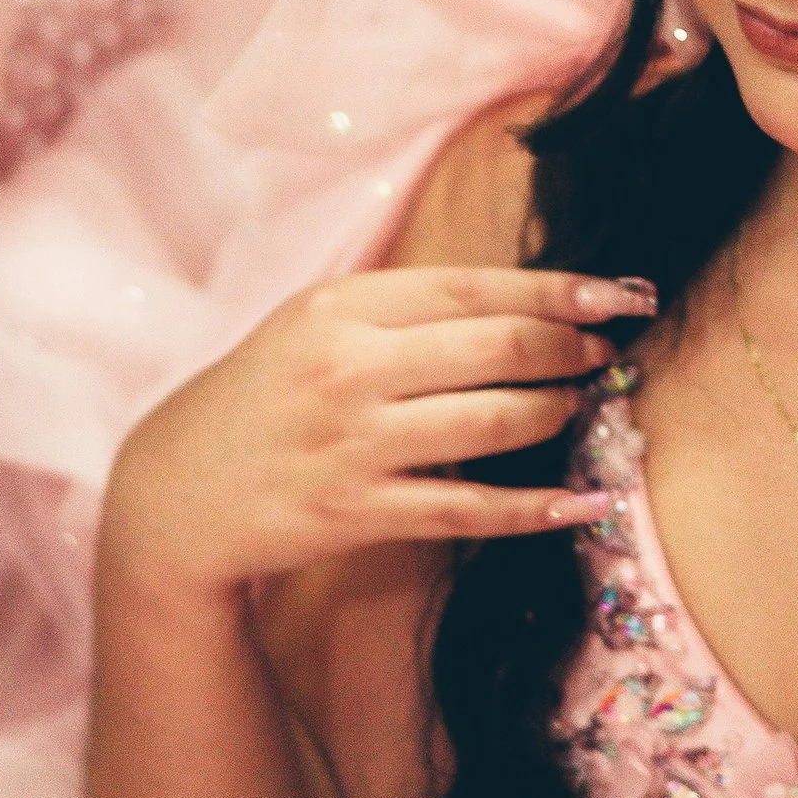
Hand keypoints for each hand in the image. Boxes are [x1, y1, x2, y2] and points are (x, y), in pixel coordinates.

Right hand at [100, 266, 655, 594]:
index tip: (620, 295)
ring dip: (558, 413)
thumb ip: (403, 307)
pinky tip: (583, 502)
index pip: (477, 286)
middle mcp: (349, 367)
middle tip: (607, 354)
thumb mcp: (314, 324)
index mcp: (342, 306)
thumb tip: (522, 299)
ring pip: (494, 422)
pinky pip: (469, 509)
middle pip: (498, 347)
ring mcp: (353, 443)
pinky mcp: (357, 512)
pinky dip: (537, 507)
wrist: (177, 490)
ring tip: (584, 407)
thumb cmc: (266, 396)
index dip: (561, 291)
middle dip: (571, 348)